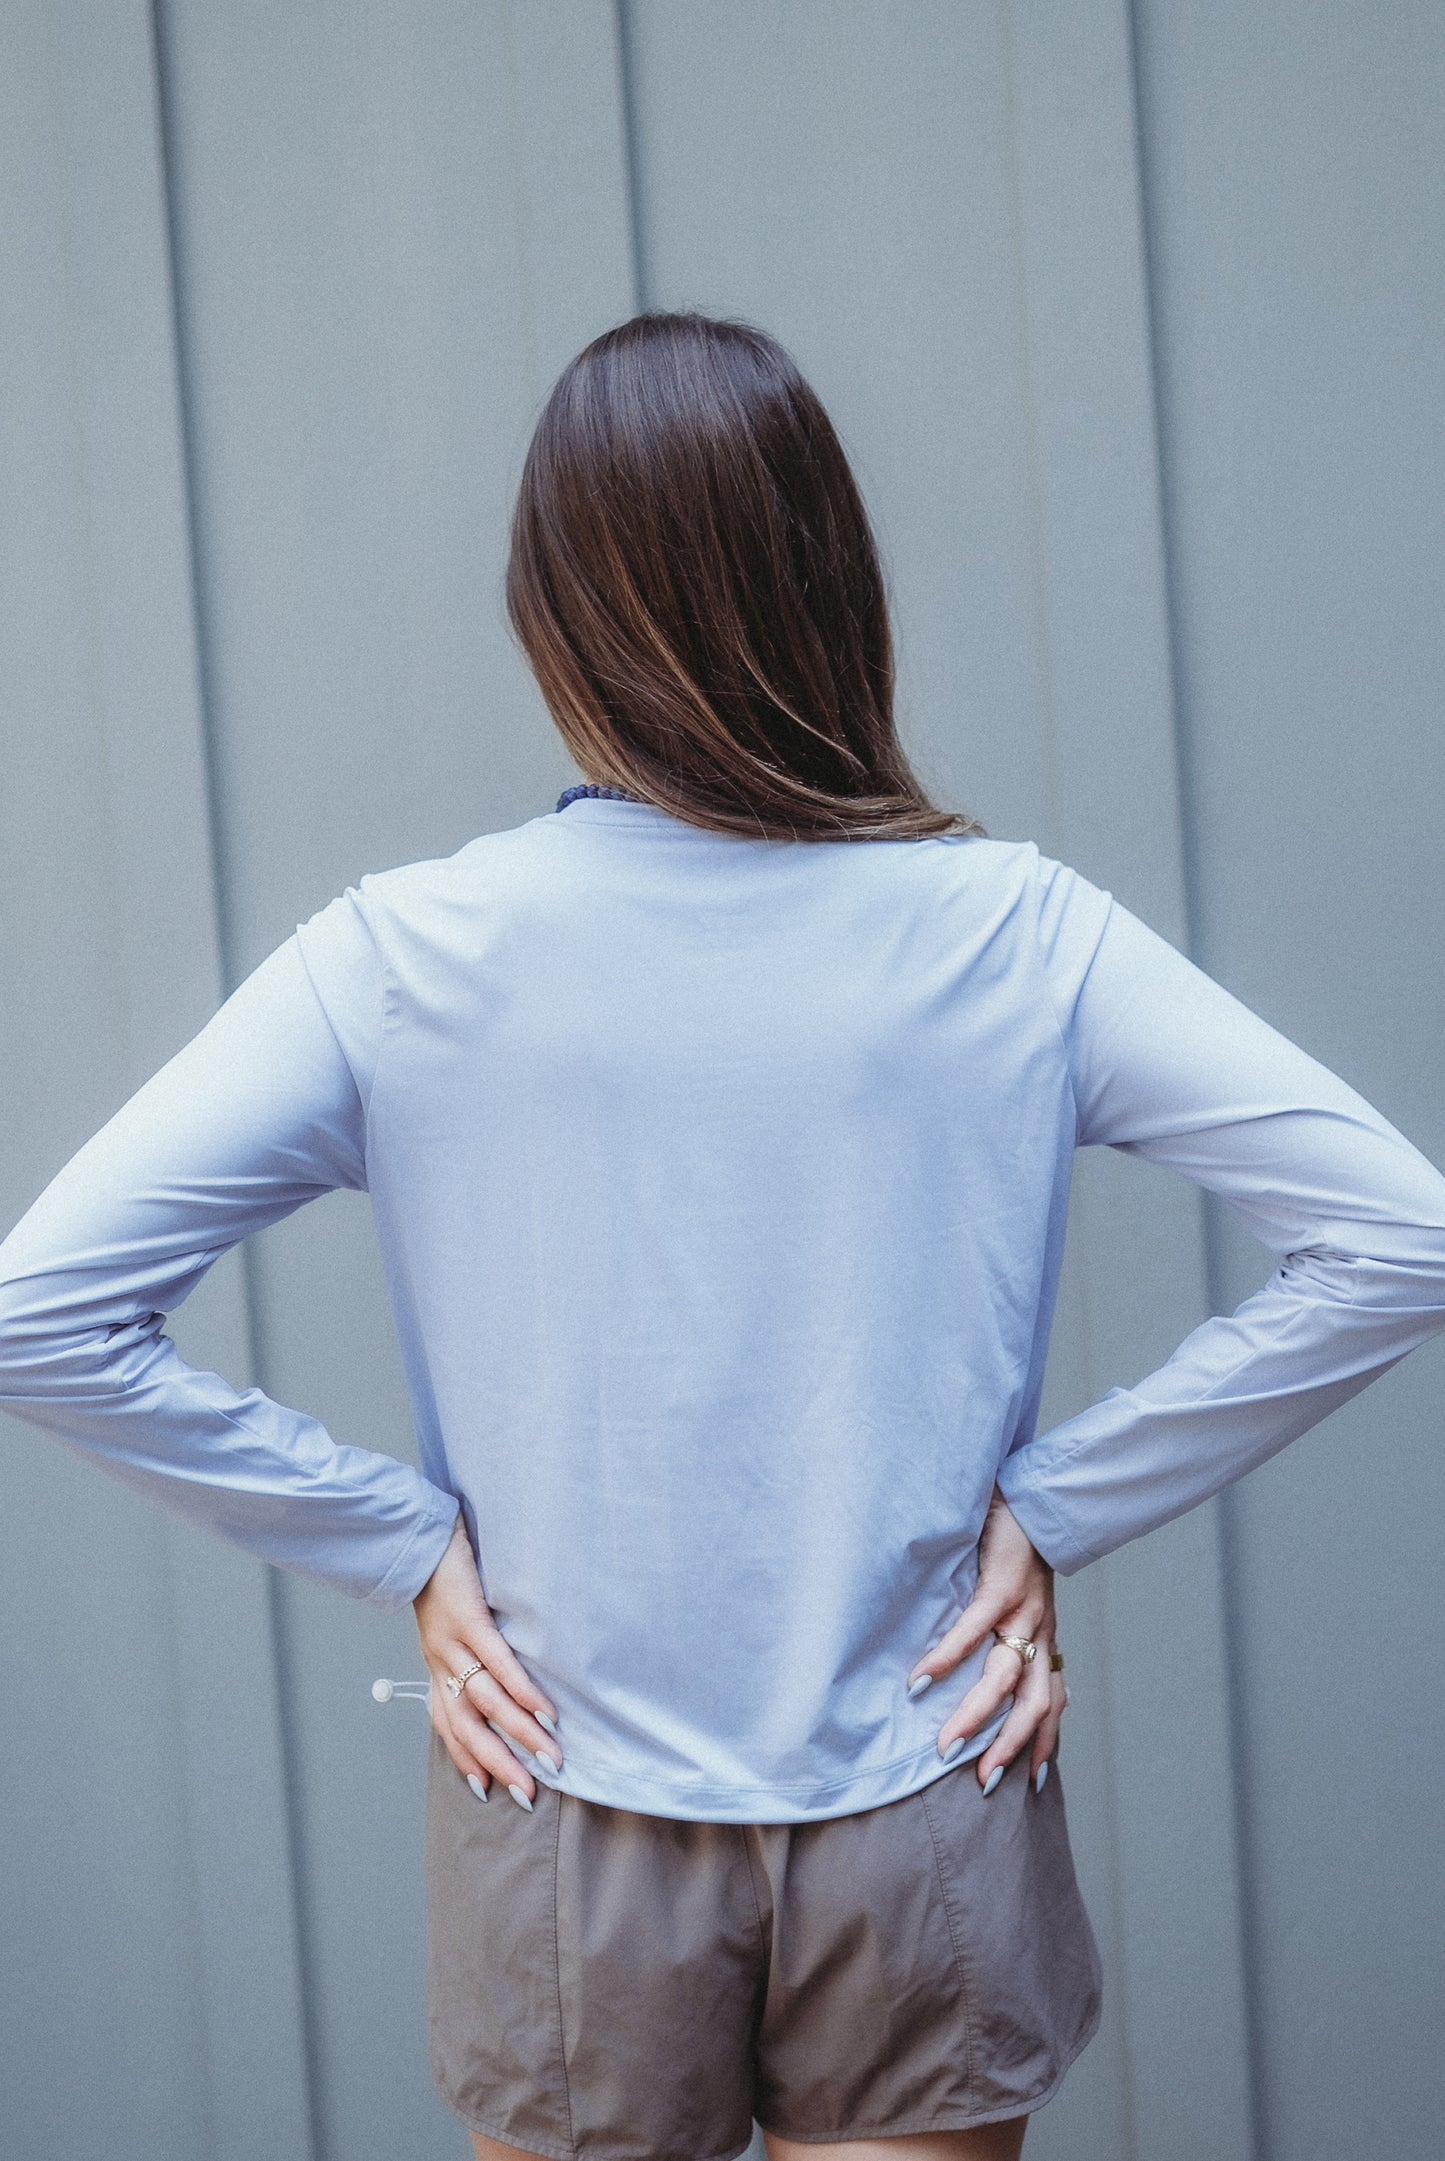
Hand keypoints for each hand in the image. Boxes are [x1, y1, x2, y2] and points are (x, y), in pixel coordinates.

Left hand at [413, 1511, 560, 1806]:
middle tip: (528, 1793)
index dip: (468, 1758)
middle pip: (469, 1725)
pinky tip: (544, 1711)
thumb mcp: (448, 1620)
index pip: (450, 1724)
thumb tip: (498, 1677)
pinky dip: (521, 1690)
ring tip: (550, 1757)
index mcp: (436, 1665)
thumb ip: (466, 1649)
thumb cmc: (441, 1576)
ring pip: (487, 1701)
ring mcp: (453, 1642)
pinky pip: (498, 1663)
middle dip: (499, 1763)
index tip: (488, 1790)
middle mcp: (440, 1661)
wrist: (418, 1535)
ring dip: (519, 1734)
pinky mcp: (469, 1619)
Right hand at [907, 1485, 1065, 1789]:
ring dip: (976, 1718)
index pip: (1052, 1702)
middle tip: (983, 1786)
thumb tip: (978, 1668)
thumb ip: (1005, 1631)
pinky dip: (948, 1658)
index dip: (1045, 1742)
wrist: (1034, 1496)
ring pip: (1004, 1679)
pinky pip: (974, 1630)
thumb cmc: (1017, 1548)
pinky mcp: (1001, 1586)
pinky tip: (922, 1680)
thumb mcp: (1020, 1598)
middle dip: (1009, 1749)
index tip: (1030, 1782)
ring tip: (947, 1748)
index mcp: (1043, 1639)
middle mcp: (1039, 1632)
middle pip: (1033, 1705)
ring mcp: (1023, 1611)